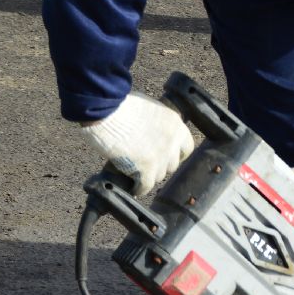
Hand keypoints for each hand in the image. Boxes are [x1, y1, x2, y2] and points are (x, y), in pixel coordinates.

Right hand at [81, 92, 195, 196]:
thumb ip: (155, 123)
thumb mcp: (148, 109)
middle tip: (148, 166)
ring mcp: (160, 156)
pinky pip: (145, 186)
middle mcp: (172, 141)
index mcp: (175, 124)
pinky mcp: (146, 168)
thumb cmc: (120, 105)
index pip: (186, 147)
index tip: (166, 157)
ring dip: (149, 177)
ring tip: (137, 176)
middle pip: (172, 164)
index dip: (175, 154)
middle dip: (161, 166)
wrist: (107, 110)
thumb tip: (150, 133)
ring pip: (159, 176)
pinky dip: (139, 189)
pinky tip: (133, 189)